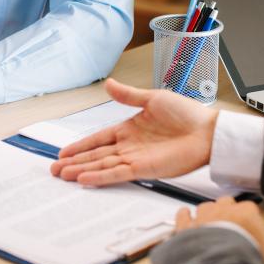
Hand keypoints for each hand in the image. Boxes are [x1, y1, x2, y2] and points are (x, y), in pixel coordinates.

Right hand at [50, 78, 216, 185]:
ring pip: (102, 166)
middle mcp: (129, 146)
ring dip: (82, 171)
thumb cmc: (187, 114)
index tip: (64, 151)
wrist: (208, 131)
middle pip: (95, 155)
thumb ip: (128, 95)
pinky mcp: (145, 169)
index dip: (80, 145)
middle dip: (74, 162)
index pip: (98, 139)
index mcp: (129, 129)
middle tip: (55, 169)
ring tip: (63, 175)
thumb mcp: (152, 98)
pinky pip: (117, 174)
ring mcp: (135, 158)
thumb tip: (108, 84)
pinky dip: (100, 177)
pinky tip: (85, 179)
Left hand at [174, 197, 263, 263]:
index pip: (250, 209)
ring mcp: (204, 214)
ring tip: (212, 225)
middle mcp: (223, 208)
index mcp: (245, 211)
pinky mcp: (187, 224)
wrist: (219, 257)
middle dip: (228, 211)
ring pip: (206, 206)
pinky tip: (186, 218)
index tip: (251, 227)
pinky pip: (184, 214)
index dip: (250, 219)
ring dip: (208, 214)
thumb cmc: (244, 251)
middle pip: (227, 203)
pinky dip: (185, 217)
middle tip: (233, 225)